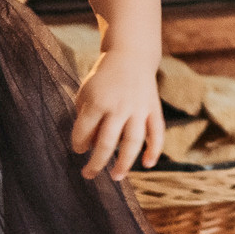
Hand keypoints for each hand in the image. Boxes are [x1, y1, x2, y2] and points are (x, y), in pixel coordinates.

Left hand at [71, 49, 162, 179]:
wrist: (130, 56)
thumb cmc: (103, 79)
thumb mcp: (86, 92)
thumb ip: (85, 118)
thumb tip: (88, 147)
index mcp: (97, 102)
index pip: (83, 132)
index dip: (77, 145)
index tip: (78, 149)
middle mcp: (118, 107)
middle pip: (106, 143)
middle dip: (96, 163)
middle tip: (88, 175)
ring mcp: (138, 109)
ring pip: (132, 142)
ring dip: (124, 163)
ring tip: (116, 177)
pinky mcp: (153, 109)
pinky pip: (156, 133)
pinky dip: (154, 150)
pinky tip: (148, 164)